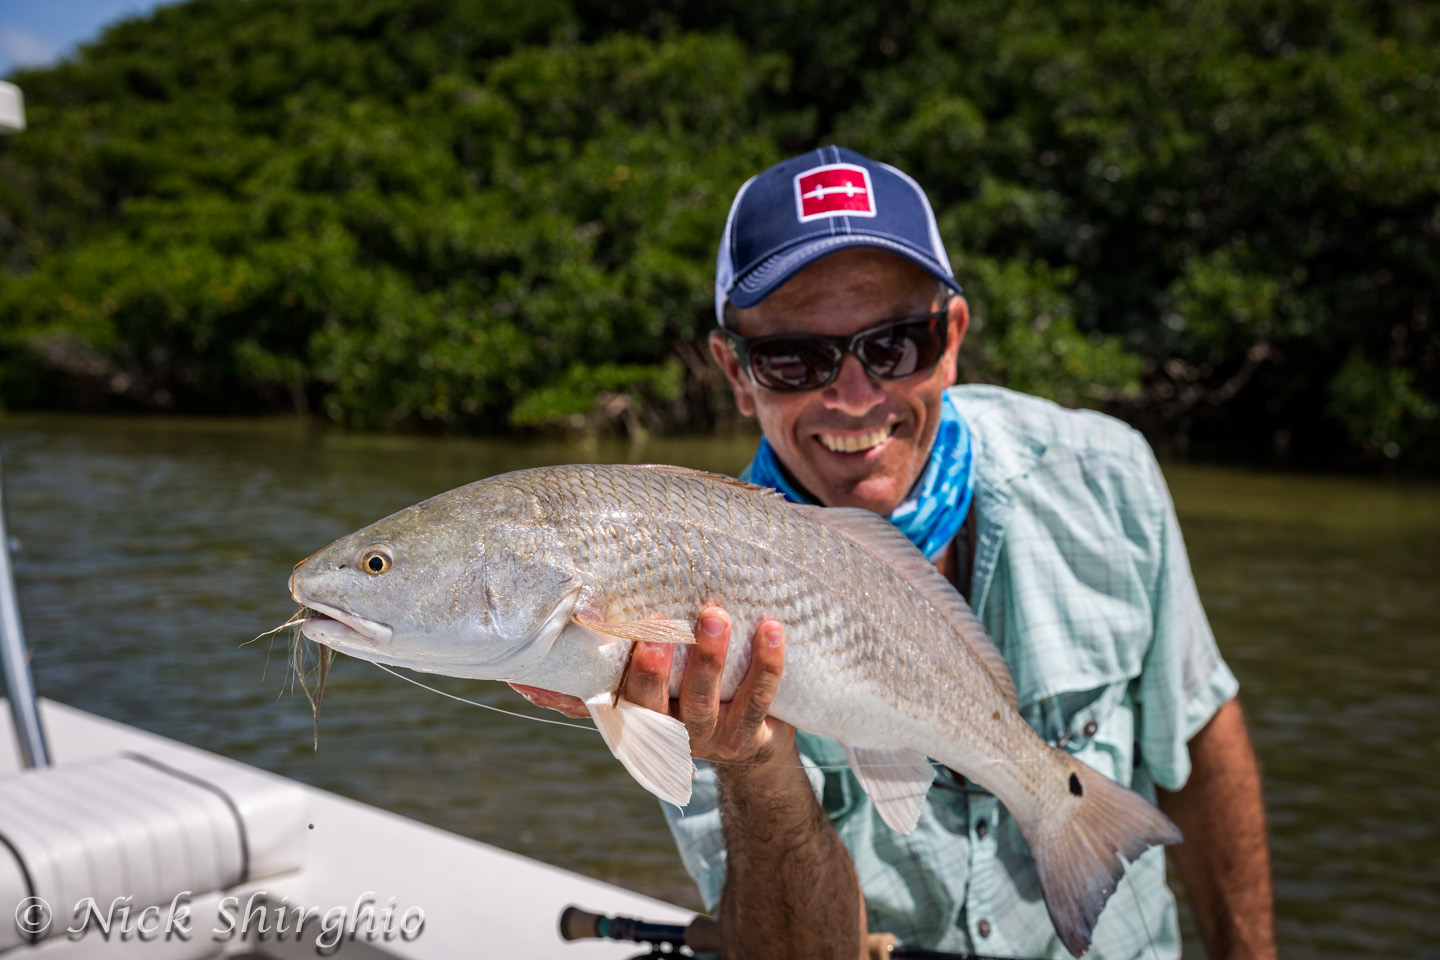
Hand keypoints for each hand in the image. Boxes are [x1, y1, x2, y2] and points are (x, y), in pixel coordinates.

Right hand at [509, 607, 794, 766]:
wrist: (748, 745)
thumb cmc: (677, 701)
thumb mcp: (630, 697)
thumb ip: (582, 687)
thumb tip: (518, 674)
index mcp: (632, 720)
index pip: (606, 700)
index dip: (589, 681)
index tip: (588, 640)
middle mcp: (666, 734)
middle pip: (653, 705)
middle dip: (652, 670)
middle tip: (655, 629)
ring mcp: (709, 738)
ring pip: (706, 700)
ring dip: (709, 657)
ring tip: (715, 615)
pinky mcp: (751, 736)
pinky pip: (758, 699)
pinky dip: (766, 664)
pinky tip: (770, 628)